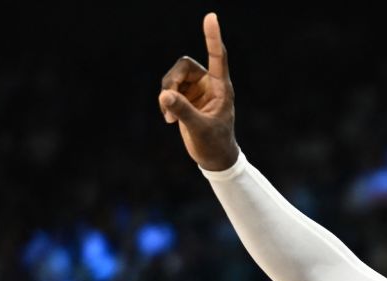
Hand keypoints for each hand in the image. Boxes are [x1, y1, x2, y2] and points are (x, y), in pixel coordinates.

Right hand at [158, 13, 239, 170]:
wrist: (214, 158)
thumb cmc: (215, 144)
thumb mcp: (199, 129)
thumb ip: (183, 111)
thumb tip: (165, 95)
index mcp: (221, 88)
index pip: (218, 57)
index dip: (212, 37)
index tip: (211, 16)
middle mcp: (210, 85)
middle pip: (184, 66)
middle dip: (172, 80)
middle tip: (167, 99)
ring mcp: (197, 90)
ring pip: (174, 77)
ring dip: (167, 93)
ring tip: (170, 117)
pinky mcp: (187, 98)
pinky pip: (169, 89)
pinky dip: (166, 102)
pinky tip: (170, 120)